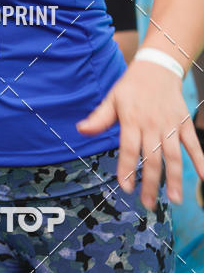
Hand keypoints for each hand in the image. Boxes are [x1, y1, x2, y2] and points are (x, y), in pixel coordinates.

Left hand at [77, 59, 203, 209]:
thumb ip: (99, 118)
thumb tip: (81, 129)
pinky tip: (203, 178)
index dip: (126, 168)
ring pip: (173, 156)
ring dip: (174, 179)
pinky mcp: (184, 124)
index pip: (128, 148)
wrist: (157, 68)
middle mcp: (152, 124)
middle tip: (148, 204)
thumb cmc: (131, 87)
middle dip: (150, 183)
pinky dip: (200, 161)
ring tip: (174, 200)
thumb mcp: (112, 99)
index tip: (125, 188)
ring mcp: (170, 125)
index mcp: (132, 120)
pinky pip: (193, 145)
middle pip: (152, 158)